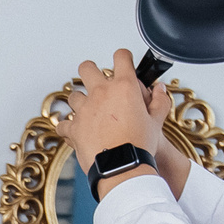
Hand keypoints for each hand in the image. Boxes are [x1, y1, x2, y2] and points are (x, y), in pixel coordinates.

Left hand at [62, 51, 158, 171]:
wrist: (122, 167)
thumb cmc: (140, 145)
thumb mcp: (156, 121)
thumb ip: (159, 102)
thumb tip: (160, 90)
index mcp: (124, 87)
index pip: (121, 57)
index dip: (123, 56)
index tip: (123, 60)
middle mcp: (101, 93)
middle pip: (87, 68)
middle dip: (90, 70)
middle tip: (94, 78)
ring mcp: (85, 109)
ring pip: (74, 95)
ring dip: (80, 101)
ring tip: (88, 111)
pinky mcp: (73, 127)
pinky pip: (63, 123)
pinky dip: (68, 127)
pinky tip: (75, 131)